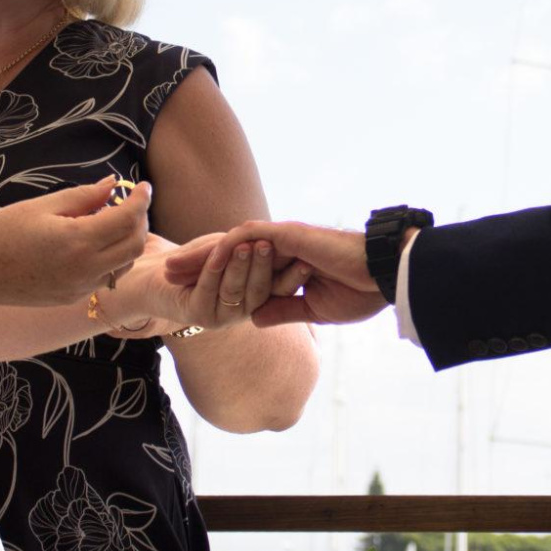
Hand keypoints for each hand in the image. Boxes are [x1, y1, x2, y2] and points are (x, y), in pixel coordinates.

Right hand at [0, 178, 149, 307]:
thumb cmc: (1, 231)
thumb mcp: (43, 206)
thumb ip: (84, 197)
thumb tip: (114, 186)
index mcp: (77, 241)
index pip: (127, 219)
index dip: (141, 200)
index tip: (142, 186)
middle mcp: (84, 269)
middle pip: (135, 245)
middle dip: (140, 221)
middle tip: (130, 203)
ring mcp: (79, 288)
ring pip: (124, 265)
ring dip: (127, 242)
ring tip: (110, 221)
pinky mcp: (71, 298)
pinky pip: (104, 278)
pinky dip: (111, 258)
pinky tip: (93, 243)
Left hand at [113, 232, 293, 335]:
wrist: (143, 281)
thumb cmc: (187, 260)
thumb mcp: (224, 249)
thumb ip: (245, 251)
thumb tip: (276, 245)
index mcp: (252, 300)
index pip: (278, 289)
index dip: (291, 277)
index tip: (304, 261)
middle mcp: (238, 311)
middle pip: (260, 289)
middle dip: (267, 265)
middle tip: (277, 244)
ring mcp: (218, 315)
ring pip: (236, 289)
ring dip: (244, 266)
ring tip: (254, 244)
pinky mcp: (196, 314)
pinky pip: (209, 289)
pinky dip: (214, 269)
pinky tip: (220, 253)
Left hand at [165, 221, 386, 327]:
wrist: (384, 276)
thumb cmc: (360, 292)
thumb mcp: (313, 308)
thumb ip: (284, 308)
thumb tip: (257, 316)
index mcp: (288, 263)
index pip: (243, 269)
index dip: (215, 279)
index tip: (189, 292)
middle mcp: (281, 247)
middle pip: (229, 252)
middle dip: (197, 264)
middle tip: (166, 275)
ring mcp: (283, 238)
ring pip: (231, 242)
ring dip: (201, 254)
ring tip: (172, 267)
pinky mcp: (287, 233)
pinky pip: (246, 236)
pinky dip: (223, 245)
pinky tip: (202, 257)